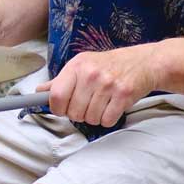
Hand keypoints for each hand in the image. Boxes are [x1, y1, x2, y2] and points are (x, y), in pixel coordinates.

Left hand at [38, 44, 159, 127]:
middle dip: (79, 113)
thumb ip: (61, 80)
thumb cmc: (110, 65)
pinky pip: (106, 121)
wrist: (143, 62)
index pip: (56, 96)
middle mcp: (91, 74)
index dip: (58, 108)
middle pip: (73, 112)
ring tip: (102, 103)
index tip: (63, 108)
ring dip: (95, 116)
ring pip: (90, 118)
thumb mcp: (83, 65)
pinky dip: (108, 118)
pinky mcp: (123, 95)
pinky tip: (112, 106)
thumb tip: (39, 91)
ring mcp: (108, 84)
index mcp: (77, 66)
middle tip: (88, 103)